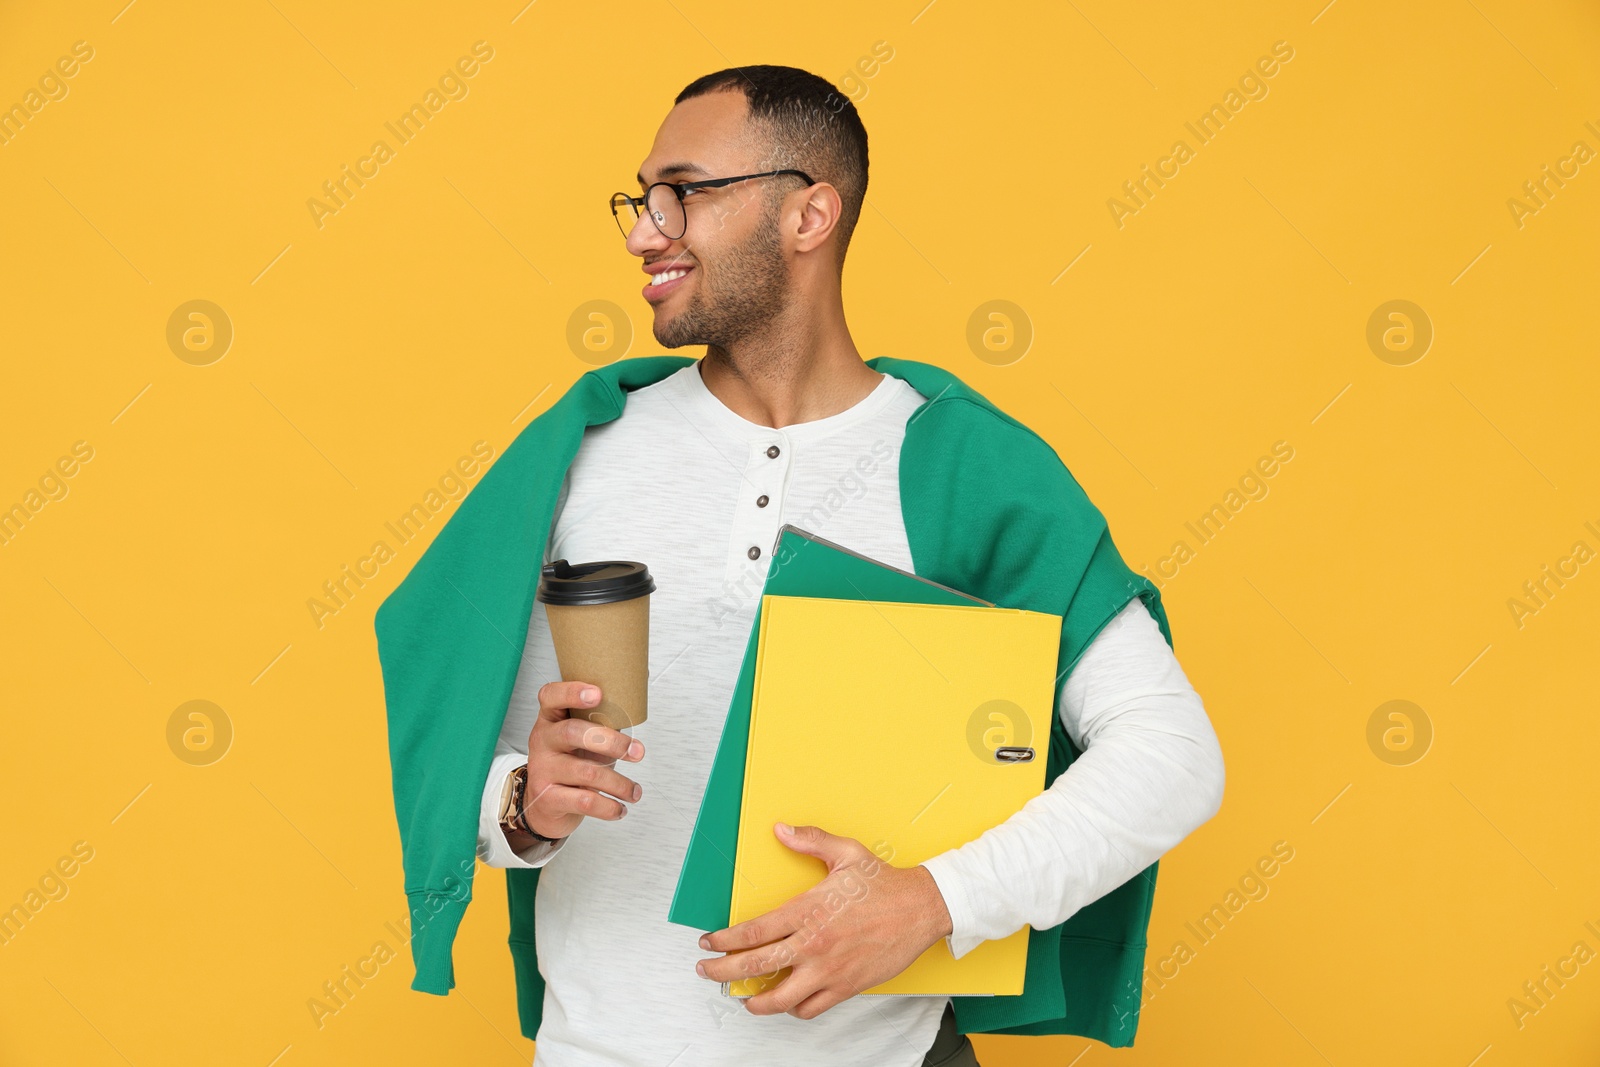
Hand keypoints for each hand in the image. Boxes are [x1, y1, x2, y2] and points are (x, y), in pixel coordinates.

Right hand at [516, 681, 644, 840]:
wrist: (544, 806)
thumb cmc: (569, 764)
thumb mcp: (579, 740)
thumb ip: (599, 725)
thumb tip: (636, 712)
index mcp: (550, 720)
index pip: (551, 696)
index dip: (572, 692)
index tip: (598, 693)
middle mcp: (542, 741)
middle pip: (573, 732)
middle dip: (612, 742)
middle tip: (638, 752)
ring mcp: (543, 769)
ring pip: (586, 772)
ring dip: (619, 784)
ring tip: (635, 791)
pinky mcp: (548, 799)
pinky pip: (585, 801)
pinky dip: (609, 807)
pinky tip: (620, 808)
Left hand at [693, 822, 953, 1018]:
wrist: (922, 909)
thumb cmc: (885, 884)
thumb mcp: (845, 853)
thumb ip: (809, 840)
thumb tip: (781, 830)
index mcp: (807, 912)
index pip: (752, 932)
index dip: (723, 941)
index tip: (708, 944)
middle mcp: (813, 945)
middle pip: (754, 967)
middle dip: (722, 972)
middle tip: (707, 971)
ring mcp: (829, 970)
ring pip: (779, 999)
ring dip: (755, 1001)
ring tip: (744, 997)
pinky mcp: (846, 986)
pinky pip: (809, 1008)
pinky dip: (793, 1008)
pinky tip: (786, 1000)